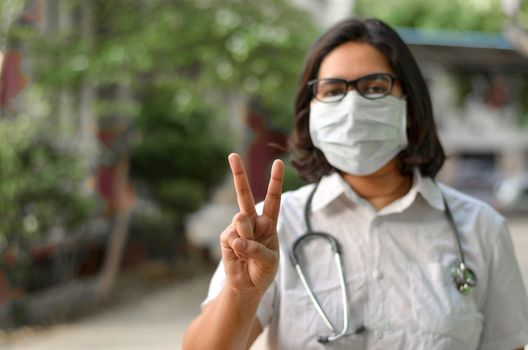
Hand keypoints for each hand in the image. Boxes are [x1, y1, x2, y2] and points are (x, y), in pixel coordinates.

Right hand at [220, 153, 283, 295]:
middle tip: (232, 155)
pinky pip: (232, 236)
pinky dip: (238, 247)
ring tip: (248, 251)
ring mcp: (237, 228)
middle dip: (238, 174)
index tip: (278, 162)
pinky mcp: (226, 238)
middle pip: (245, 195)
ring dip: (247, 236)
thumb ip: (257, 248)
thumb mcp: (269, 261)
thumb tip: (236, 238)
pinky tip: (239, 255)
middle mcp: (252, 221)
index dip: (275, 181)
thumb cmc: (263, 270)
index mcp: (268, 222)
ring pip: (241, 220)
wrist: (248, 286)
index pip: (273, 199)